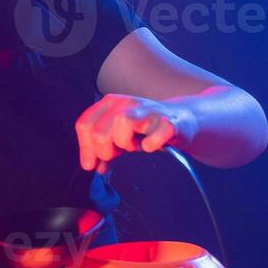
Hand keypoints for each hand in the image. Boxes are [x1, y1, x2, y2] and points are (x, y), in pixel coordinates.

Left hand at [74, 94, 196, 171]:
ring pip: (121, 125)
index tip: (90, 165)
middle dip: (104, 151)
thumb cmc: (145, 128)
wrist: (181, 119)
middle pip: (99, 132)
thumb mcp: (119, 135)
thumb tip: (91, 165)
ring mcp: (147, 110)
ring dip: (126, 144)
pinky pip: (151, 140)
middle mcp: (126, 102)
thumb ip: (103, 147)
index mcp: (110, 103)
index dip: (85, 149)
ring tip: (135, 145)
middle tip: (117, 154)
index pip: (85, 124)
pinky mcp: (167, 123)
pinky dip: (149, 147)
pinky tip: (151, 145)